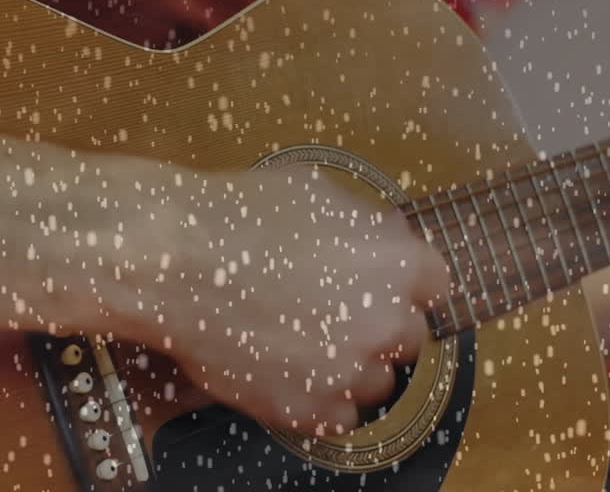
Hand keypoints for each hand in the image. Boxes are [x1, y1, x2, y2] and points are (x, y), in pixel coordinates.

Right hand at [114, 163, 449, 436]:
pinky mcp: (309, 408)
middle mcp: (387, 322)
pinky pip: (338, 416)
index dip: (405, 283)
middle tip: (335, 309)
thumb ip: (364, 223)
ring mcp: (349, 372)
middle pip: (410, 336)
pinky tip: (289, 367)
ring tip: (305, 339)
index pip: (436, 285)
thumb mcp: (316, 192)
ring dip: (351, 364)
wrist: (173, 263)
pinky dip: (319, 397)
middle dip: (379, 323)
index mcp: (399, 263)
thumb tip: (377, 236)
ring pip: (376, 381)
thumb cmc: (236, 218)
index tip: (385, 285)